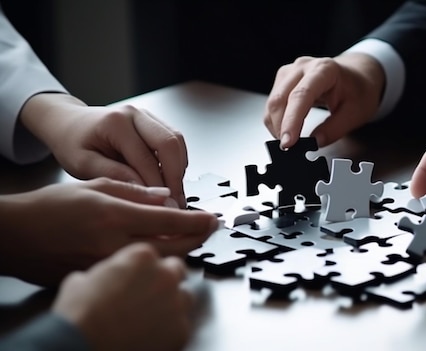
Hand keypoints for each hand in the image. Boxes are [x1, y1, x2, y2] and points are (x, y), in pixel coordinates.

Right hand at [0, 178, 217, 285]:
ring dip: (179, 251)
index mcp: (113, 217)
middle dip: (196, 239)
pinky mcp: (101, 279)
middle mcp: (113, 245)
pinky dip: (155, 261)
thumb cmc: (49, 208)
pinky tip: (161, 251)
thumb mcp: (93, 186)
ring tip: (190, 237)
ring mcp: (108, 267)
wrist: (15, 236)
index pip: (168, 222)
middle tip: (208, 229)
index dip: (196, 221)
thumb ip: (133, 191)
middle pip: (171, 248)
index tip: (212, 219)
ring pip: (157, 263)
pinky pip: (138, 273)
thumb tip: (166, 198)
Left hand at [19, 93, 188, 207]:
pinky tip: (169, 179)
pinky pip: (174, 140)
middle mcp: (135, 115)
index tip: (162, 207)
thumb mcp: (82, 164)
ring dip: (179, 168)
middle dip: (175, 175)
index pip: (145, 158)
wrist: (69, 124)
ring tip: (174, 193)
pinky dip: (176, 161)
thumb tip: (144, 189)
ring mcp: (146, 116)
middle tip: (175, 201)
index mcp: (115, 123)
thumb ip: (113, 175)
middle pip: (170, 143)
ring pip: (177, 140)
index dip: (156, 185)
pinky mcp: (153, 123)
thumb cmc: (72, 142)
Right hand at [52, 243, 194, 350]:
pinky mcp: (181, 329)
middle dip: (165, 280)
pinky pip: (181, 325)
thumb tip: (106, 276)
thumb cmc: (79, 313)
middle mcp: (165, 275)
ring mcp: (176, 302)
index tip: (139, 277)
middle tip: (148, 295)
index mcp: (142, 256)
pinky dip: (170, 329)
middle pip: (176, 270)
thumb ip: (107, 270)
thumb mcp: (84, 278)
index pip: (154, 255)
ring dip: (172, 303)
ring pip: (184, 297)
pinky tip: (151, 334)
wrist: (81, 345)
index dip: (146, 268)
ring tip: (150, 317)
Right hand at [264, 53, 384, 148]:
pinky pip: (273, 103)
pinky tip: (287, 131)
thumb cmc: (358, 90)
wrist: (357, 75)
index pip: (301, 95)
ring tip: (290, 142)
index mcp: (324, 70)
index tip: (288, 142)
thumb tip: (315, 143)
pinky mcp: (284, 80)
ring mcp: (290, 72)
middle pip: (280, 99)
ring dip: (277, 125)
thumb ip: (334, 129)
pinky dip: (277, 121)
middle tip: (289, 150)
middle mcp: (303, 67)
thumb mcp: (355, 113)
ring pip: (273, 102)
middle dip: (281, 127)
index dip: (292, 120)